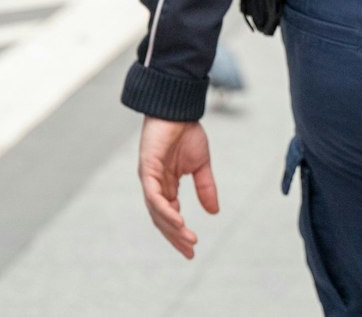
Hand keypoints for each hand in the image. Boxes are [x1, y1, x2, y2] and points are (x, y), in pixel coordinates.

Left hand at [137, 116, 218, 259]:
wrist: (179, 108)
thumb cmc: (186, 132)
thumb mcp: (201, 165)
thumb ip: (205, 188)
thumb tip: (214, 212)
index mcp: (166, 185)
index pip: (169, 216)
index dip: (179, 233)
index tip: (193, 248)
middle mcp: (155, 185)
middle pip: (161, 219)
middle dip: (175, 237)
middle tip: (190, 252)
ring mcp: (149, 178)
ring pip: (157, 211)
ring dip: (172, 227)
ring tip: (187, 238)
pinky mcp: (147, 169)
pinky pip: (153, 195)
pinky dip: (164, 209)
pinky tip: (177, 219)